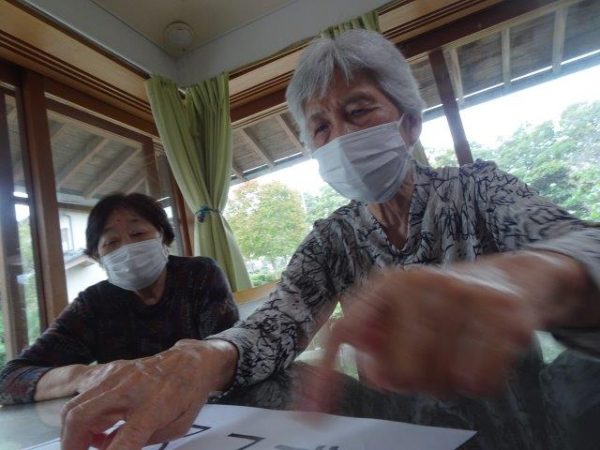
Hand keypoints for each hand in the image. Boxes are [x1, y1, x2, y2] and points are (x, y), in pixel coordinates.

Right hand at [60, 339, 236, 449]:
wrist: (192, 361)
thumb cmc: (188, 395)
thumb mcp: (176, 427)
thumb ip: (143, 442)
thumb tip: (107, 449)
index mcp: (154, 407)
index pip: (123, 441)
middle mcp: (130, 389)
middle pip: (80, 418)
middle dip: (70, 445)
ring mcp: (116, 376)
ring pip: (73, 406)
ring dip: (72, 432)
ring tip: (88, 443)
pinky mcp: (110, 370)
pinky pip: (80, 391)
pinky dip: (77, 411)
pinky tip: (89, 422)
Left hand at [305, 257, 547, 410]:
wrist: (511, 277)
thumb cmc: (444, 307)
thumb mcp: (401, 314)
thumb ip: (375, 343)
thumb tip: (374, 370)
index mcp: (384, 285)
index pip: (342, 332)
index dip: (324, 376)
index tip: (311, 421)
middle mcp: (416, 282)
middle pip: (398, 372)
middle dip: (413, 380)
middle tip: (427, 360)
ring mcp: (461, 294)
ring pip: (441, 380)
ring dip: (448, 381)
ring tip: (456, 351)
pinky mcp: (501, 313)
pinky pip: (478, 382)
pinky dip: (480, 382)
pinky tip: (483, 355)